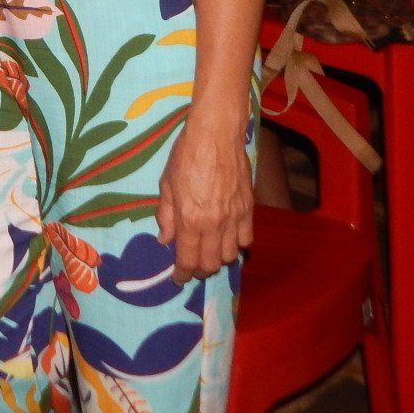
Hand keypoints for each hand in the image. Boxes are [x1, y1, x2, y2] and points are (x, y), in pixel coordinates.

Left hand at [155, 116, 253, 283]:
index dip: (182, 273)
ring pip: (230, 255)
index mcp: (190, 220)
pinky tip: (229, 239)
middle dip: (200, 270)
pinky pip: (247, 239)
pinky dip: (237, 245)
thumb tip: (165, 239)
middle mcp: (214, 224)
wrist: (217, 135)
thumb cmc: (186, 155)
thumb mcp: (166, 184)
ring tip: (210, 253)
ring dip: (219, 259)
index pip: (187, 259)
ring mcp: (234, 218)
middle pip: (211, 264)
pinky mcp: (249, 209)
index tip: (178, 278)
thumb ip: (166, 215)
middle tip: (192, 267)